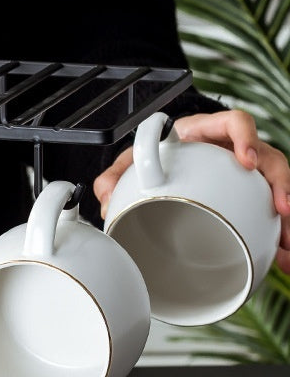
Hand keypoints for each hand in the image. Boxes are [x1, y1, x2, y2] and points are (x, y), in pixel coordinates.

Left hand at [94, 110, 289, 273]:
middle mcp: (231, 150)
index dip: (245, 137)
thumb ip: (114, 177)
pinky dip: (278, 231)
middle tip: (281, 208)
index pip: (234, 123)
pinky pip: (267, 209)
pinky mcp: (246, 193)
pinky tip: (283, 253)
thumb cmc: (150, 158)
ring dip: (285, 213)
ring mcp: (243, 173)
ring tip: (287, 240)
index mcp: (204, 133)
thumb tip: (105, 199)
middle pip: (268, 158)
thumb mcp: (129, 163)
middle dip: (280, 184)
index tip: (247, 160)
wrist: (158, 168)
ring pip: (275, 186)